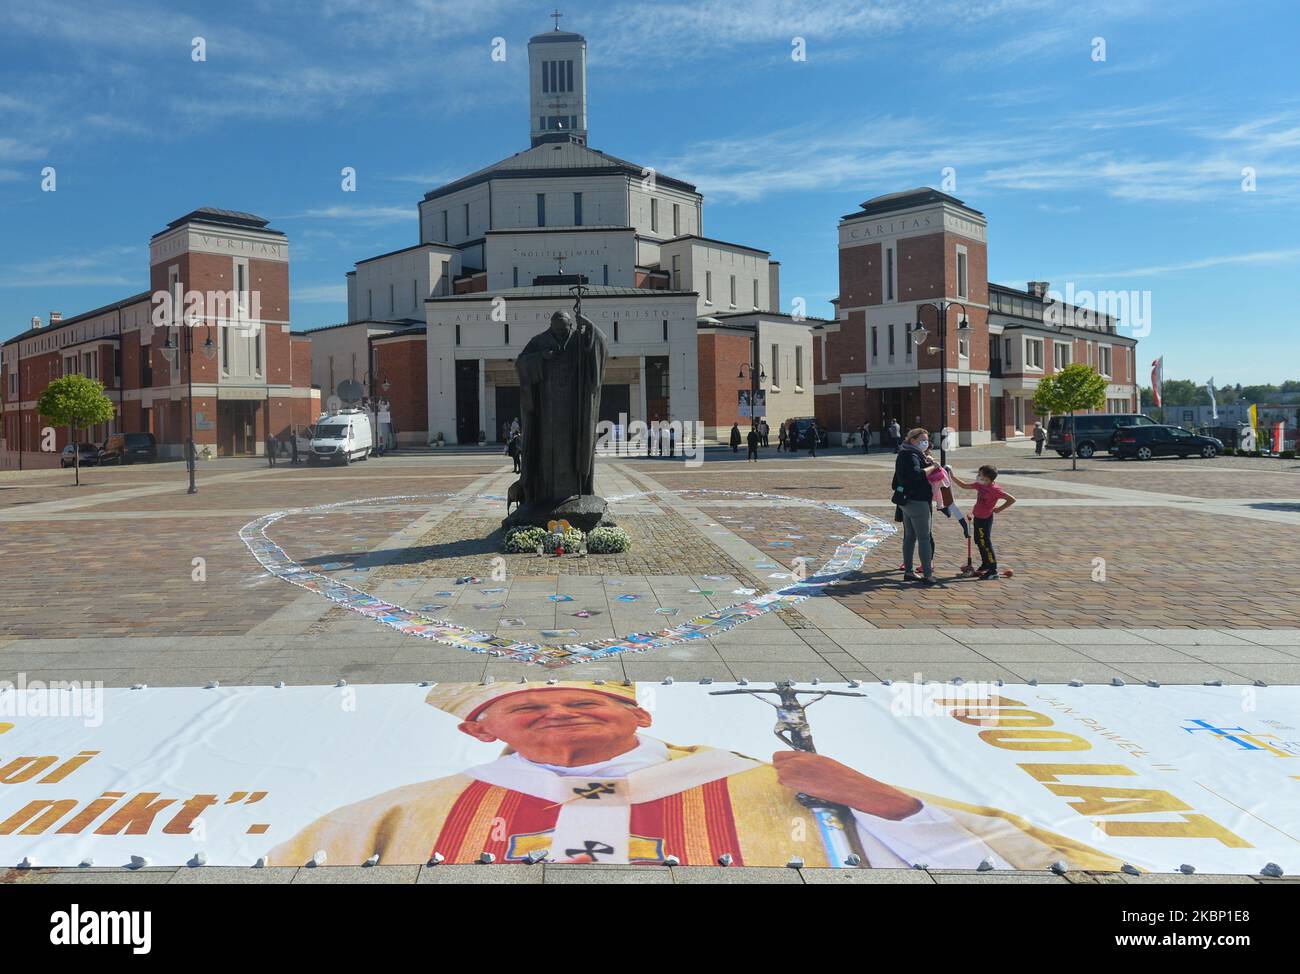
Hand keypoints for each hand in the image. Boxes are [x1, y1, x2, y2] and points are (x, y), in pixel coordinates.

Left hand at [772, 751, 921, 819]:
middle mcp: (804, 760)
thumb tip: (801, 773)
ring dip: (787, 781)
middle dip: (781, 771)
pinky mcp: (802, 781)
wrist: (858, 789)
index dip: (783, 764)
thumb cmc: (847, 781)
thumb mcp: (828, 767)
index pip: (782, 755)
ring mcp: (802, 769)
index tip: (786, 771)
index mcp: (812, 756)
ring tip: (802, 787)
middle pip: (777, 762)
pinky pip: (786, 782)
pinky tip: (804, 791)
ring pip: (780, 773)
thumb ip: (812, 767)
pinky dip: (791, 787)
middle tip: (792, 780)